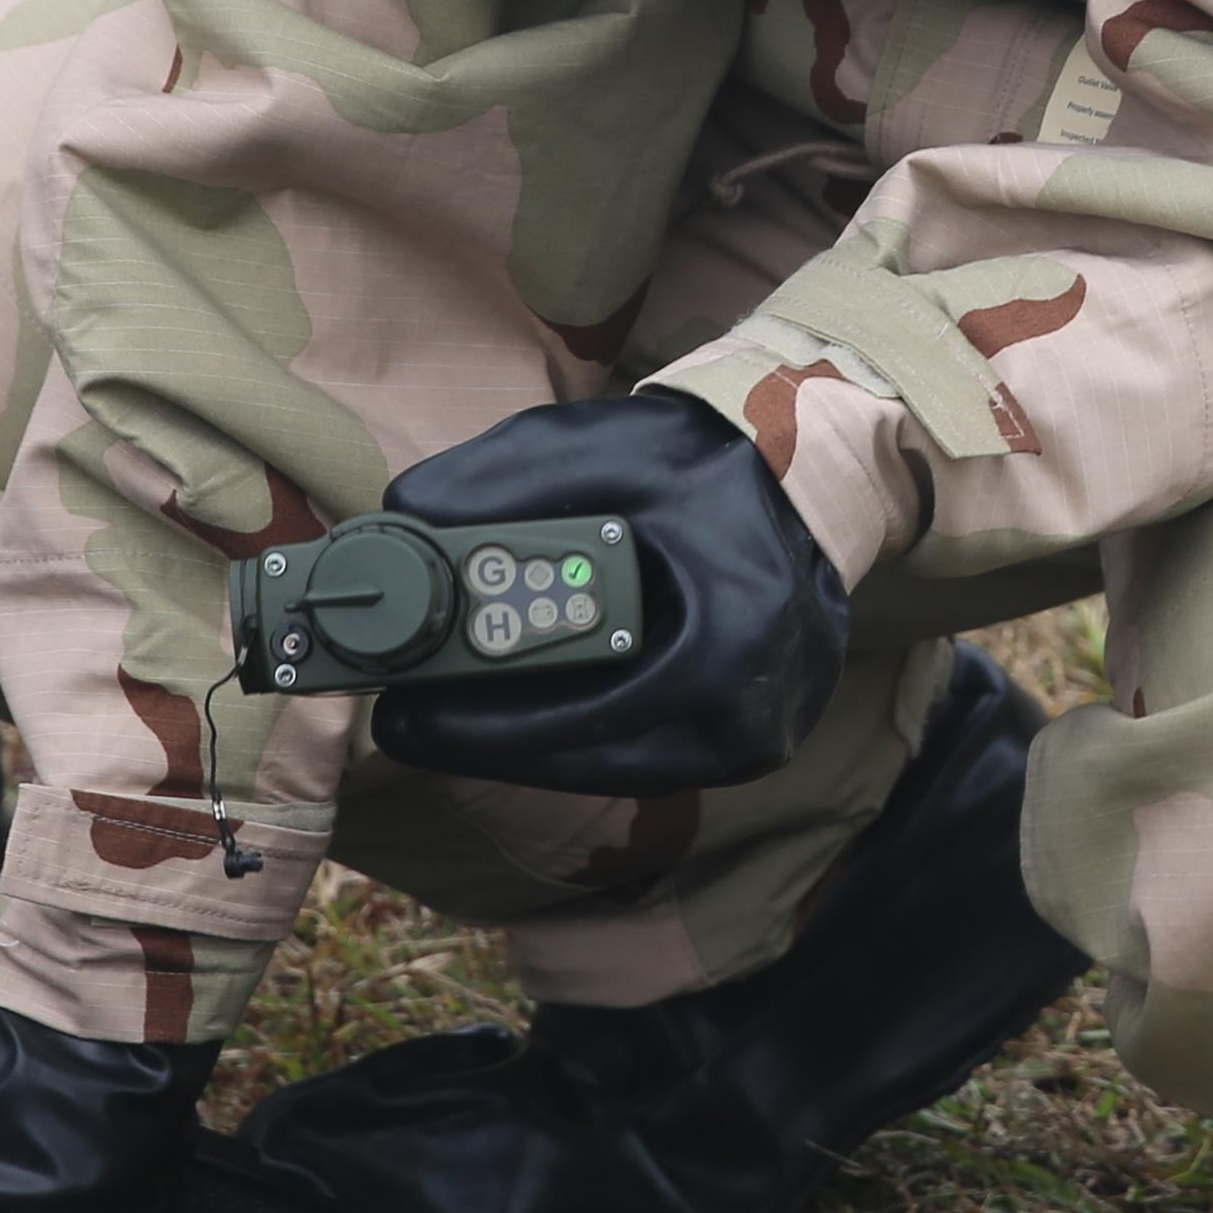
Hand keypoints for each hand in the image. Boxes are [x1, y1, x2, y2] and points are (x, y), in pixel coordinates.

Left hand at [368, 387, 851, 794]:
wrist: (807, 477)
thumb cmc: (709, 462)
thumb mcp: (601, 447)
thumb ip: (501, 480)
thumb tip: (404, 515)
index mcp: (728, 644)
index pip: (586, 718)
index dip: (484, 728)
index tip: (406, 718)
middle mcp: (752, 715)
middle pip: (592, 758)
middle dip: (492, 743)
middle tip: (409, 722)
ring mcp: (754, 738)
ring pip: (615, 765)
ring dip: (531, 744)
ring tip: (447, 715)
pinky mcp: (745, 739)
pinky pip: (643, 751)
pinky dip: (578, 732)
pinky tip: (516, 708)